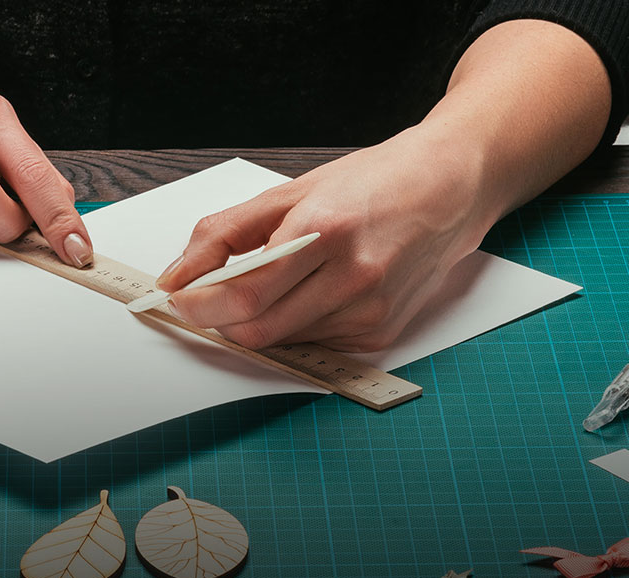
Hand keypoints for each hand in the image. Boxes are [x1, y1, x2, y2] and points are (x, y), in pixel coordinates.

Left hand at [156, 18, 610, 351]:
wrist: (452, 187)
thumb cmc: (374, 182)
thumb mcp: (291, 190)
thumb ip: (224, 233)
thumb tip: (176, 276)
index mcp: (324, 229)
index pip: (244, 292)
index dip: (198, 304)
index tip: (177, 300)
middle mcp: (352, 274)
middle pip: (257, 328)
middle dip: (219, 320)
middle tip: (206, 298)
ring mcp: (371, 308)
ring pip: (283, 341)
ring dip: (259, 322)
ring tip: (273, 283)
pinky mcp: (382, 331)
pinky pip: (315, 344)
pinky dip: (297, 325)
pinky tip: (313, 293)